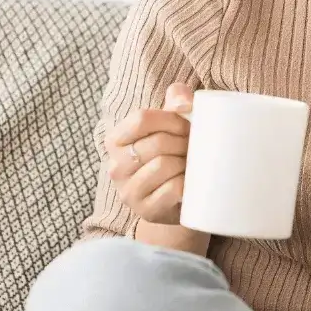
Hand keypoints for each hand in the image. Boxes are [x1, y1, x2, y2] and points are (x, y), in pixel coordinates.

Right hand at [107, 83, 195, 225]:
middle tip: (195, 148)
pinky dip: (187, 183)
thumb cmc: (173, 154)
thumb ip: (177, 99)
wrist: (176, 200)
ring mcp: (129, 191)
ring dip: (187, 163)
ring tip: (192, 164)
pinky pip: (172, 189)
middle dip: (185, 142)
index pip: (142, 119)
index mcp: (116, 140)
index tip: (188, 126)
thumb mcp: (171, 124)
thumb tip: (184, 103)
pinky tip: (189, 183)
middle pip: (157, 143)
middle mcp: (115, 166)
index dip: (172, 120)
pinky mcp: (146, 211)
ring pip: (164, 165)